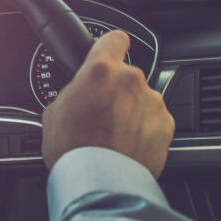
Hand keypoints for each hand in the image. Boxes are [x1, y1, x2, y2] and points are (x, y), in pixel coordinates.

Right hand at [42, 30, 174, 177]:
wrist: (99, 182)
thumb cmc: (73, 149)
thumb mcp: (53, 112)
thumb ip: (72, 92)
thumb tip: (78, 94)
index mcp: (101, 71)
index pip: (114, 38)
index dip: (110, 45)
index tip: (109, 51)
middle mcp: (131, 80)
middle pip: (126, 74)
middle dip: (115, 90)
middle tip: (99, 112)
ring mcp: (152, 102)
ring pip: (141, 98)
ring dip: (130, 110)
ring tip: (112, 134)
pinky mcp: (166, 124)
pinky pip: (153, 120)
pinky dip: (143, 129)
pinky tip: (126, 145)